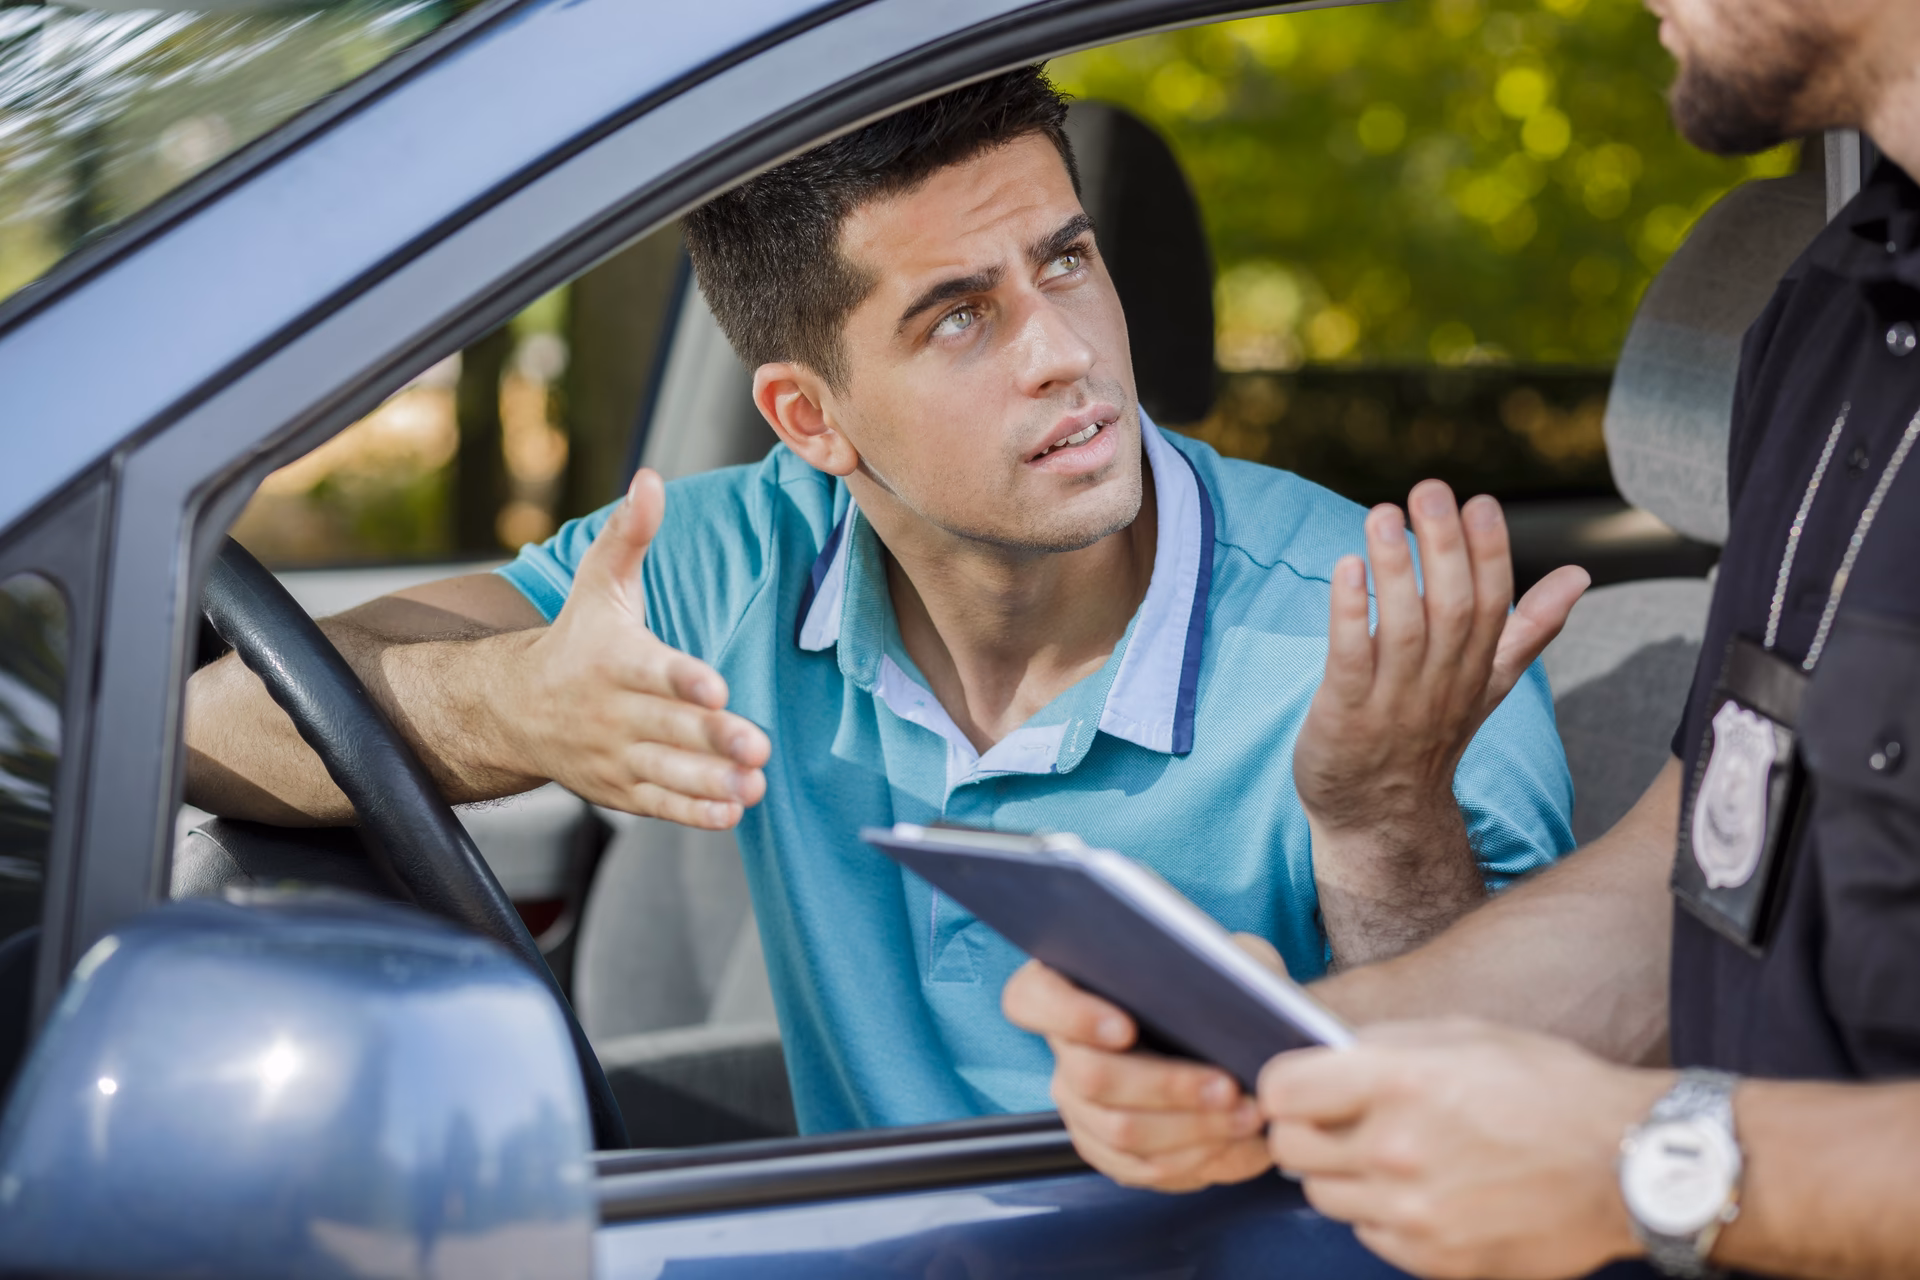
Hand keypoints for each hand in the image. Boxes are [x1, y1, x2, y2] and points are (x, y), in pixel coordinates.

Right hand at [504, 469, 770, 826]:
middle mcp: (611, 712)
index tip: (714, 689)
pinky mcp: (621, 790)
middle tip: (757, 745)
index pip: (650, 671)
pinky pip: (659, 805)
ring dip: (711, 782)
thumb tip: (651, 481)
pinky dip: (693, 813)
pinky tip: (731, 812)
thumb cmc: (577, 639)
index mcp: (612, 660)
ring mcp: (616, 756)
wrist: (512, 709)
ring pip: (667, 774)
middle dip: (712, 739)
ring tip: (753, 785)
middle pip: (667, 728)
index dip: (682, 681)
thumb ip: (629, 535)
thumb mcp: (599, 584)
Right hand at [1002, 938, 1283, 1191]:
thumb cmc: (1218, 984)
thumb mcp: (1221, 955)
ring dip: (1190, 1128)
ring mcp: (1077, 1102)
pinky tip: (1232, 1142)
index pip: (1032, 998)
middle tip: (1226, 1086)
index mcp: (1067, 984)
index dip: (1071, 1016)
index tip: (1125, 1028)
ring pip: (1118, 1129)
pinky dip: (1191, 1159)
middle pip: (1090, 1076)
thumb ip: (1213, 960)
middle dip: (1166, 1086)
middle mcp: (1062, 1046)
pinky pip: (1137, 1166)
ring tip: (1245, 1116)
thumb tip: (1218, 985)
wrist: (1231, 1036)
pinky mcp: (1103, 1146)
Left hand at [1260, 1019, 1669, 1279]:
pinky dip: (1382, 1216)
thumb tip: (1322, 1056)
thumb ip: (1382, 1047)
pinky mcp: (1435, 1259)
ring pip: (1323, 1197)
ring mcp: (1413, 1213)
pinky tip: (1426, 1192)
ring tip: (1391, 1157)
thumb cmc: (1547, 1087)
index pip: (1280, 1089)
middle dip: (1303, 1131)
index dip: (1283, 1086)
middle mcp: (1395, 1150)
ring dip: (1342, 1176)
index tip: (1300, 1087)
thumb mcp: (1462, 1035)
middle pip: (1289, 1150)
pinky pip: (1369, 1235)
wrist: (1626, 1164)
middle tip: (1336, 1123)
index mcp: (1397, 1081)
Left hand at [1297, 482, 1588, 838]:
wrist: (1380, 819)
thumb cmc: (1427, 738)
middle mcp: (1440, 684)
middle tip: (1430, 490)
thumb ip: (1528, 630)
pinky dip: (1349, 615)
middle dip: (1443, 548)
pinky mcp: (1346, 717)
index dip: (1489, 553)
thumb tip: (1579, 576)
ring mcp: (1393, 703)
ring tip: (1383, 515)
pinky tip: (1344, 568)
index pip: (1491, 605)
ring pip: (1402, 630)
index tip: (1481, 501)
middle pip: (1451, 609)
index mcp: (1475, 670)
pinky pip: (1351, 661)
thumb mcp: (1486, 685)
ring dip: (1394, 570)